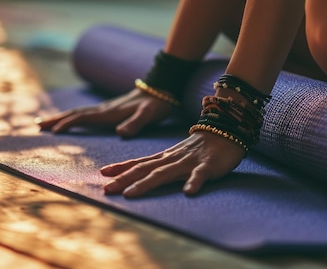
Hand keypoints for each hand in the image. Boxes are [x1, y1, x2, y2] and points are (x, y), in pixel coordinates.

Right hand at [36, 89, 172, 137]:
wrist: (162, 88)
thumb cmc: (157, 104)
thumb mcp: (149, 115)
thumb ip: (135, 123)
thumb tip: (120, 133)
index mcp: (109, 113)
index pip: (83, 117)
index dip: (69, 124)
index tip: (54, 132)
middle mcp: (104, 109)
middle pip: (75, 113)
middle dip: (56, 119)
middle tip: (37, 125)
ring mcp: (106, 108)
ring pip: (78, 112)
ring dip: (60, 117)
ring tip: (44, 123)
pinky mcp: (109, 109)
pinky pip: (85, 113)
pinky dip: (72, 117)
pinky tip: (69, 120)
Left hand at [100, 131, 245, 196]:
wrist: (225, 132)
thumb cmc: (198, 148)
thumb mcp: (173, 156)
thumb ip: (156, 164)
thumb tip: (136, 174)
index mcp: (164, 157)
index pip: (138, 162)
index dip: (120, 168)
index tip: (102, 175)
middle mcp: (171, 159)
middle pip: (144, 170)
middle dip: (124, 180)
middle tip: (106, 190)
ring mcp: (188, 162)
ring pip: (164, 173)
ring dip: (146, 183)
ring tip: (130, 194)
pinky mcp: (207, 167)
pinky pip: (200, 175)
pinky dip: (193, 182)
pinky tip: (188, 192)